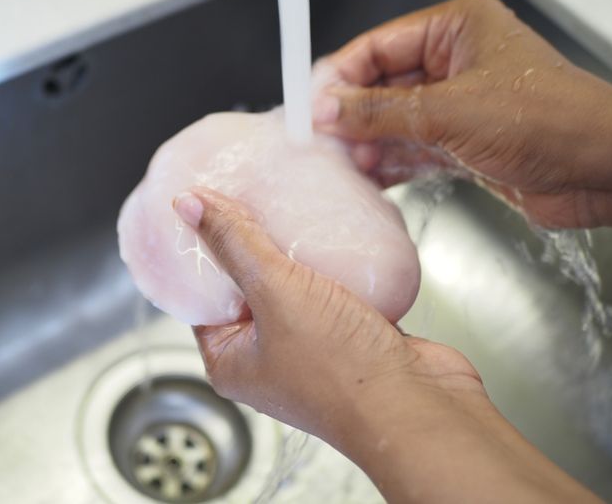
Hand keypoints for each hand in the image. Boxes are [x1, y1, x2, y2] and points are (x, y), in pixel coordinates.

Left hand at [173, 187, 599, 502]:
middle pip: (247, 288)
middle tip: (247, 202)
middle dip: (250, 246)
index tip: (205, 215)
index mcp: (231, 362)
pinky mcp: (352, 338)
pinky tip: (335, 236)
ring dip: (297, 255)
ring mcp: (312, 350)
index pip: (200, 298)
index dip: (201, 255)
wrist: (420, 409)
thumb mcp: (275, 292)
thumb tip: (190, 206)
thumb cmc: (344, 376)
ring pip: (294, 289)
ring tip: (288, 209)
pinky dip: (335, 268)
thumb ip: (235, 244)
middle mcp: (267, 359)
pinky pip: (334, 293)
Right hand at [313, 0, 611, 228]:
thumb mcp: (450, 112)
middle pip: (382, 85)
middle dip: (351, 115)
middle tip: (319, 140)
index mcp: (457, 30)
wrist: (602, 172)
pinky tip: (367, 176)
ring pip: (395, 121)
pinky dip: (390, 163)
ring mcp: (459, 105)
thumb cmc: (551, 121)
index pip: (378, 46)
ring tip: (339, 163)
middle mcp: (456, 64)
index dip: (340, 75)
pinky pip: (414, 149)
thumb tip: (330, 109)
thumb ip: (381, 112)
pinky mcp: (464, 144)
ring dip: (367, 143)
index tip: (311, 104)